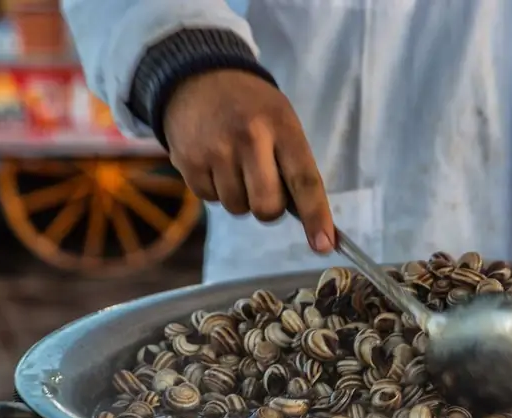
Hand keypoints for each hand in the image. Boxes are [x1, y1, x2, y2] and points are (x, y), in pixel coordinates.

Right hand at [162, 70, 334, 252]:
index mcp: (282, 128)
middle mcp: (250, 139)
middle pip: (267, 207)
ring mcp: (216, 150)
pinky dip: (216, 189)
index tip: (324, 245)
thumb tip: (307, 219)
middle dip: (270, 210)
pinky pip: (210, 200)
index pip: (305, 181)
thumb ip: (294, 164)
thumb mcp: (282, 122)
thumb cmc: (252, 108)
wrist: (197, 77)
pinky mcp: (187, 161)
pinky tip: (214, 162)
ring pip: (238, 208)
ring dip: (240, 197)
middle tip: (266, 189)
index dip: (316, 216)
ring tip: (235, 165)